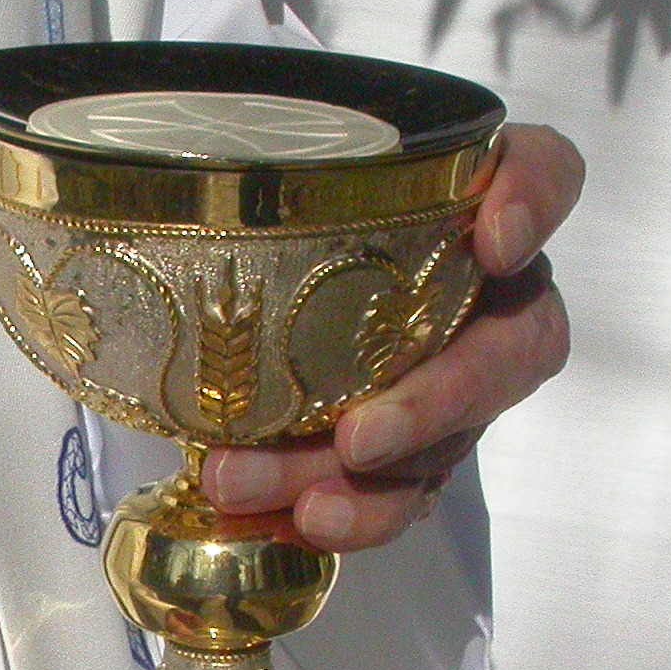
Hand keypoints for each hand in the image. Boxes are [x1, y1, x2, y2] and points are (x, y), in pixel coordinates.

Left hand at [202, 123, 582, 550]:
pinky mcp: (408, 452)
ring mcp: (453, 381)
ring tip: (284, 498)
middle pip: (516, 349)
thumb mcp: (248, 165)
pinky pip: (399, 496)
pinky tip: (288, 525)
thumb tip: (125, 155)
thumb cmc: (258, 213)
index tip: (492, 238)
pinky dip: (345, 518)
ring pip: (448, 441)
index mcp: (464, 203)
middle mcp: (484, 294)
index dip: (533, 202)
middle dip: (438, 403)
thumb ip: (228, 144)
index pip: (545, 173)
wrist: (226, 283)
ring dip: (370, 486)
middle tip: (358, 438)